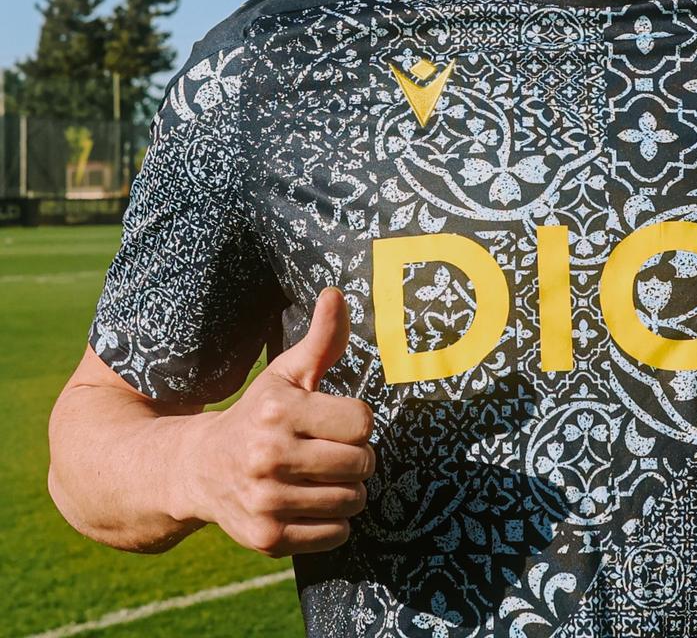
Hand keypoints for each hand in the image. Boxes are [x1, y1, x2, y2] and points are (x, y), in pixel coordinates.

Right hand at [178, 287, 375, 556]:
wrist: (199, 470)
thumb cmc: (257, 413)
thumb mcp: (284, 373)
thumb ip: (320, 338)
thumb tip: (337, 293)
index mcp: (279, 411)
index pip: (362, 422)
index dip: (357, 421)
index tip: (337, 420)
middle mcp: (268, 457)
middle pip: (361, 463)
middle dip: (357, 457)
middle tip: (334, 451)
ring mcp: (266, 501)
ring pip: (352, 501)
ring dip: (349, 490)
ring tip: (325, 477)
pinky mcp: (266, 539)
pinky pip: (334, 535)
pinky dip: (333, 523)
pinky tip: (311, 503)